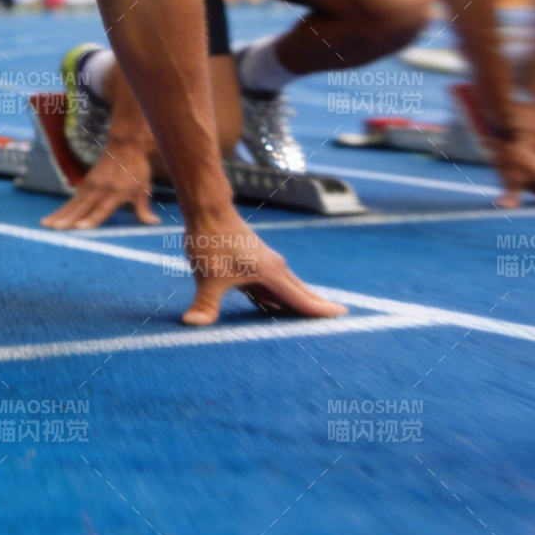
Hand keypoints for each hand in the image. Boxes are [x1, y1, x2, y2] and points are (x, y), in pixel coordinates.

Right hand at [41, 140, 159, 229]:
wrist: (125, 145)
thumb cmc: (136, 169)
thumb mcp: (143, 189)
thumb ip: (144, 208)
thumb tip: (153, 223)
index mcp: (115, 192)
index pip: (101, 209)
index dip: (91, 219)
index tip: (79, 227)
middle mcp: (99, 189)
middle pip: (81, 207)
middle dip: (67, 219)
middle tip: (54, 228)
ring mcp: (90, 185)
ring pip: (73, 203)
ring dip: (59, 214)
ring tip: (45, 224)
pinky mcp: (85, 183)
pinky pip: (72, 199)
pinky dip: (62, 208)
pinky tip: (53, 217)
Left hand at [180, 211, 345, 325]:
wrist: (207, 210)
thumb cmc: (211, 241)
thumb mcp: (208, 276)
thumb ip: (205, 304)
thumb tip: (192, 324)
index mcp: (270, 274)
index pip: (300, 298)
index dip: (321, 310)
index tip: (343, 315)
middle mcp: (274, 268)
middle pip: (300, 293)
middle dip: (317, 307)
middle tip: (340, 318)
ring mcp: (265, 264)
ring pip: (286, 288)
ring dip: (298, 302)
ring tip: (313, 318)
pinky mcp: (253, 262)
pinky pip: (272, 285)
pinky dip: (278, 297)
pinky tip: (275, 307)